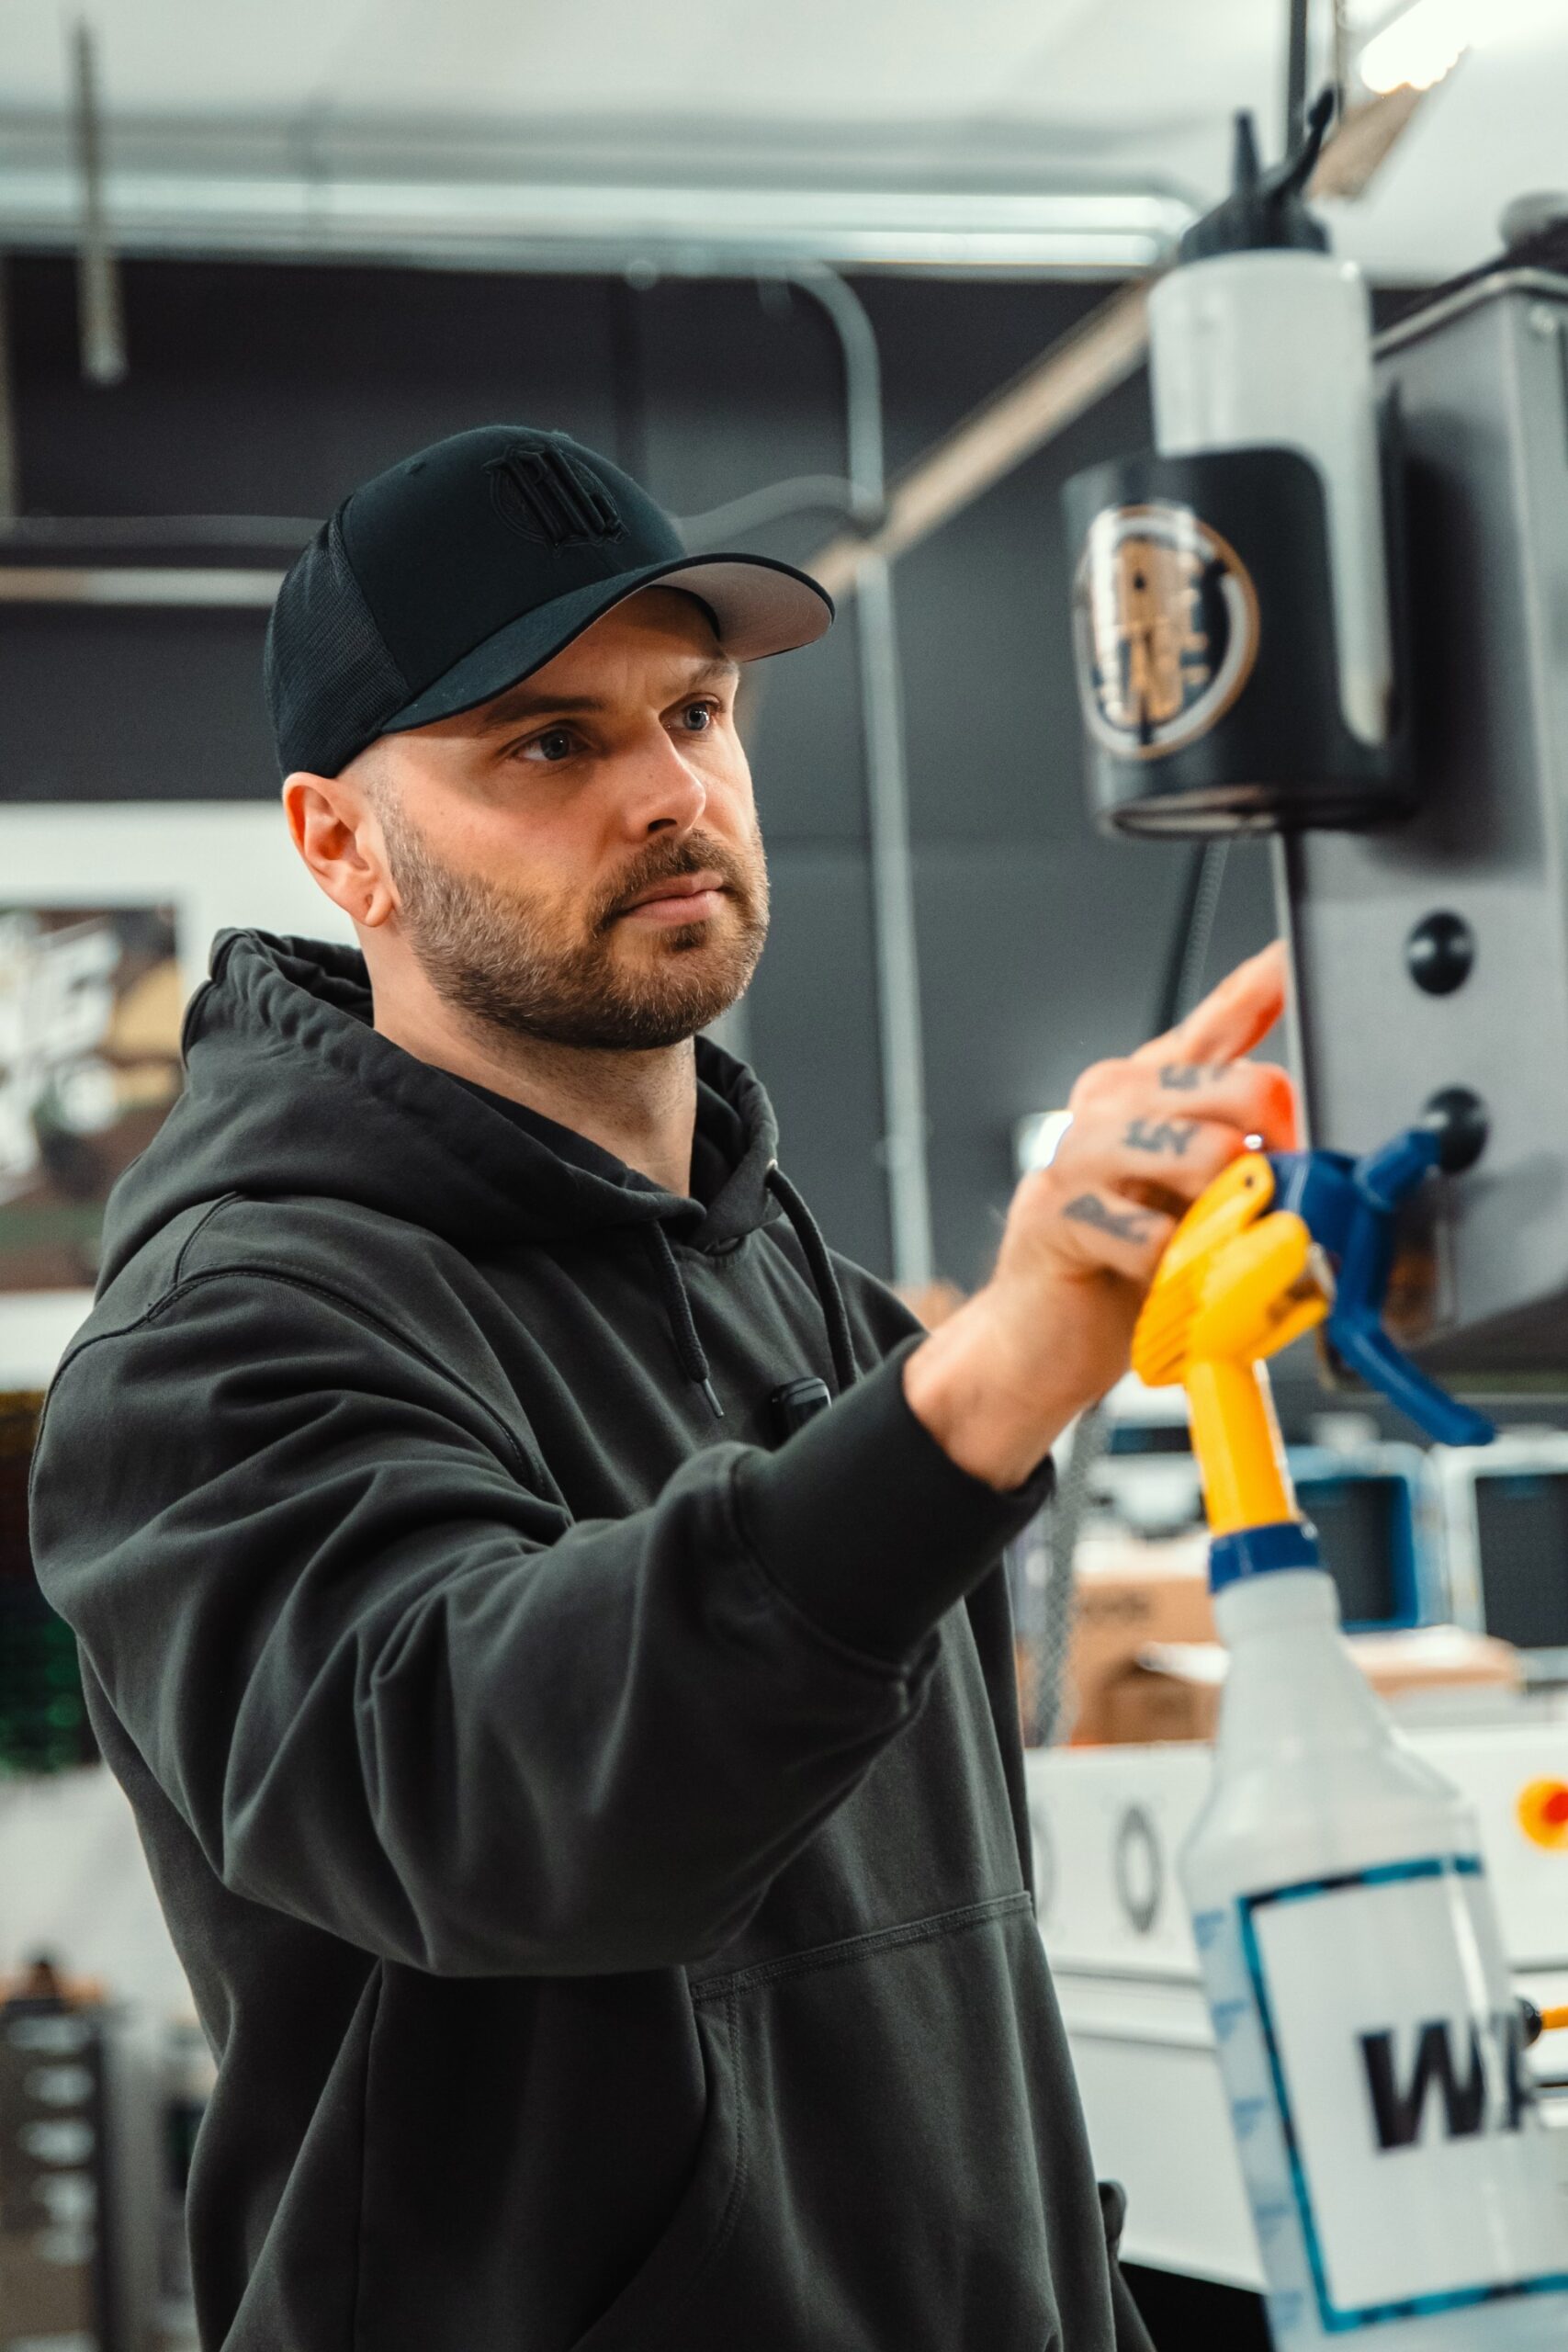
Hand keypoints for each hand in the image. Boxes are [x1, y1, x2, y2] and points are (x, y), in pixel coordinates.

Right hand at [904, 943, 1296, 1489]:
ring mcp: (1078, 1152)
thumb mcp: (1195, 1204)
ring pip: (1199, 1153)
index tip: (1299, 958)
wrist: (1035, 1340)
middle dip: (1276, 1144)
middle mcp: (1112, 1102)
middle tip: (1273, 1196)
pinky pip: (1153, 1231)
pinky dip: (1175, 1266)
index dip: (1265, 984)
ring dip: (1225, 1212)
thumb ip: (1247, 1168)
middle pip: (1234, 1085)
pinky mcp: (1055, 1212)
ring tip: (1213, 1244)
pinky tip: (1161, 1278)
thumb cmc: (1119, 1270)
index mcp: (1150, 1088)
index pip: (1220, 1017)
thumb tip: (1319, 1157)